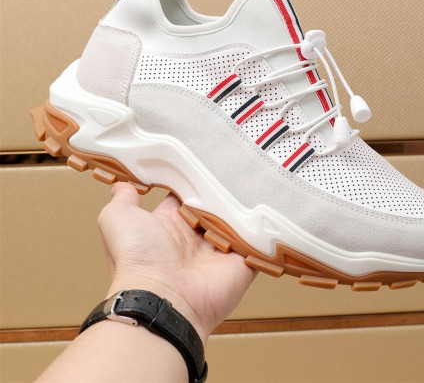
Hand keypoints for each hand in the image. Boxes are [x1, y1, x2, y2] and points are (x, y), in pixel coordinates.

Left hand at [98, 182, 256, 344]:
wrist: (163, 298)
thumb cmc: (137, 259)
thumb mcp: (118, 220)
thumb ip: (123, 200)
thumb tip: (123, 185)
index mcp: (171, 224)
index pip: (188, 195)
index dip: (196, 180)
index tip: (206, 160)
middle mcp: (196, 237)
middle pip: (217, 206)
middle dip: (225, 190)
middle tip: (237, 167)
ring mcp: (221, 250)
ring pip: (239, 221)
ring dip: (246, 206)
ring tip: (257, 181)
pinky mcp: (242, 262)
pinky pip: (259, 242)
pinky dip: (264, 230)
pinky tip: (271, 208)